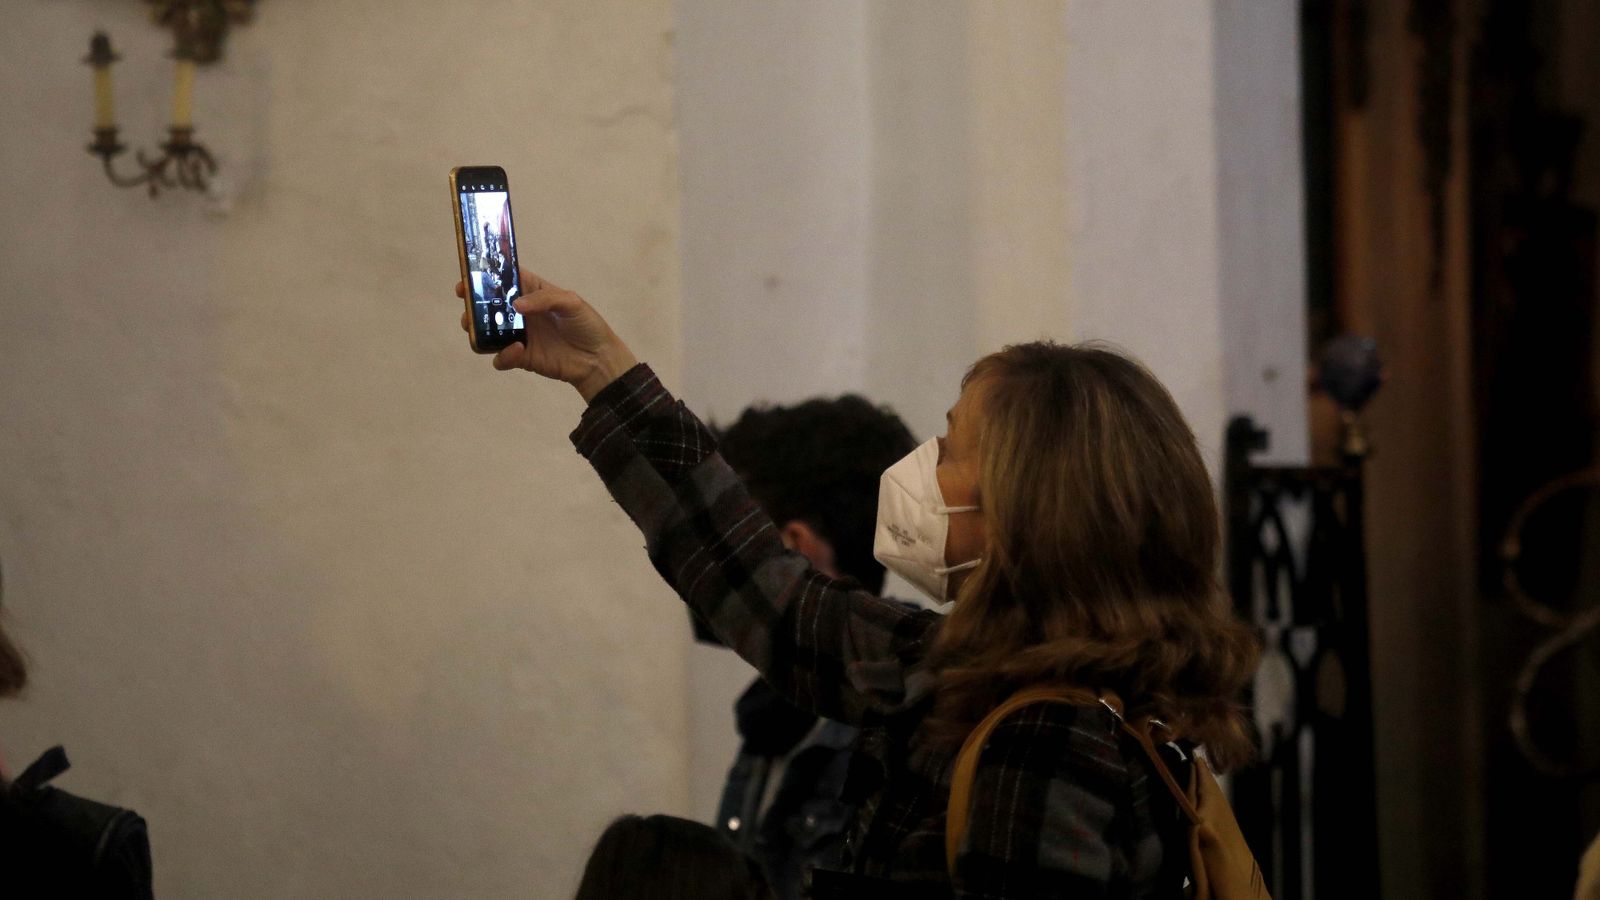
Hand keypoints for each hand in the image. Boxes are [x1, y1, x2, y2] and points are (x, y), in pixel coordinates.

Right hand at [455, 269, 637, 401]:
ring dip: (478, 330)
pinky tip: (516, 350)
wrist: (598, 359)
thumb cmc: (587, 324)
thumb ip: (544, 299)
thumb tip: (516, 305)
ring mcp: (520, 336)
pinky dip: (503, 355)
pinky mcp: (522, 358)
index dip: (485, 276)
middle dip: (473, 305)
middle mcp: (522, 313)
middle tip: (466, 305)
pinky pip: (502, 358)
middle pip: (489, 306)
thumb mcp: (571, 303)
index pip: (505, 280)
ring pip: (488, 332)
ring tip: (474, 327)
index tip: (468, 278)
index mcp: (533, 293)